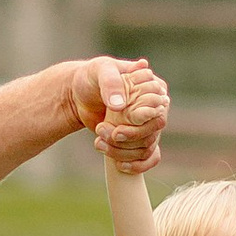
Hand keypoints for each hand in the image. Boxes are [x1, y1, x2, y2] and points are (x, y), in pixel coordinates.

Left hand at [75, 55, 166, 173]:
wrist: (77, 95)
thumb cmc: (91, 77)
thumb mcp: (100, 71)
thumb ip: (111, 84)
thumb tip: (119, 105)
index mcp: (153, 87)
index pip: (158, 111)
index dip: (141, 122)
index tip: (118, 128)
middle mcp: (154, 108)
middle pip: (153, 132)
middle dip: (129, 137)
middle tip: (104, 132)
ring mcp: (146, 125)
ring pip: (147, 147)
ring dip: (123, 151)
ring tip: (99, 142)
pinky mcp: (137, 140)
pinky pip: (148, 158)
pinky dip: (136, 165)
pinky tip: (118, 165)